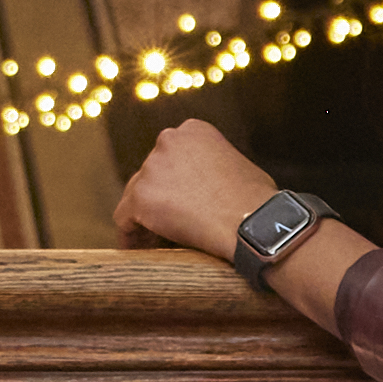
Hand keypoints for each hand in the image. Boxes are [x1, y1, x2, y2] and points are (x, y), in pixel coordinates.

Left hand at [113, 113, 278, 269]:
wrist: (254, 223)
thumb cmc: (257, 202)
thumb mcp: (239, 166)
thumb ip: (215, 167)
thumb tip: (211, 187)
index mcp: (193, 131)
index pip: (171, 157)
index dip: (173, 183)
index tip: (178, 203)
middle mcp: (168, 140)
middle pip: (151, 174)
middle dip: (158, 199)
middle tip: (165, 226)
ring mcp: (152, 167)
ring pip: (135, 196)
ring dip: (144, 217)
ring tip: (152, 243)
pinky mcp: (141, 196)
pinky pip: (125, 219)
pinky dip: (130, 235)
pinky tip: (138, 250)